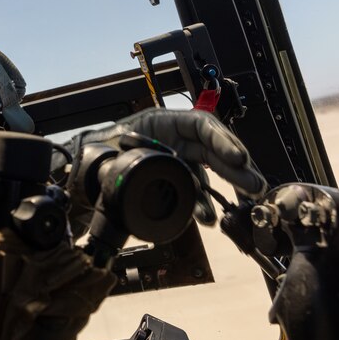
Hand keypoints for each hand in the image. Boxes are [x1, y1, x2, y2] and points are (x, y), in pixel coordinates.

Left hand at [67, 108, 266, 225]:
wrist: (84, 170)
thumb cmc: (98, 151)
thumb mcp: (109, 148)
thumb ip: (125, 157)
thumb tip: (139, 169)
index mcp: (161, 122)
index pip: (200, 126)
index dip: (223, 140)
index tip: (240, 157)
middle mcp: (174, 139)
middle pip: (212, 148)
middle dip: (236, 166)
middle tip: (255, 184)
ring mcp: (177, 159)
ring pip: (209, 170)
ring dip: (229, 185)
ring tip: (247, 197)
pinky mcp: (175, 178)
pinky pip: (194, 190)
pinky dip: (203, 203)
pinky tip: (209, 217)